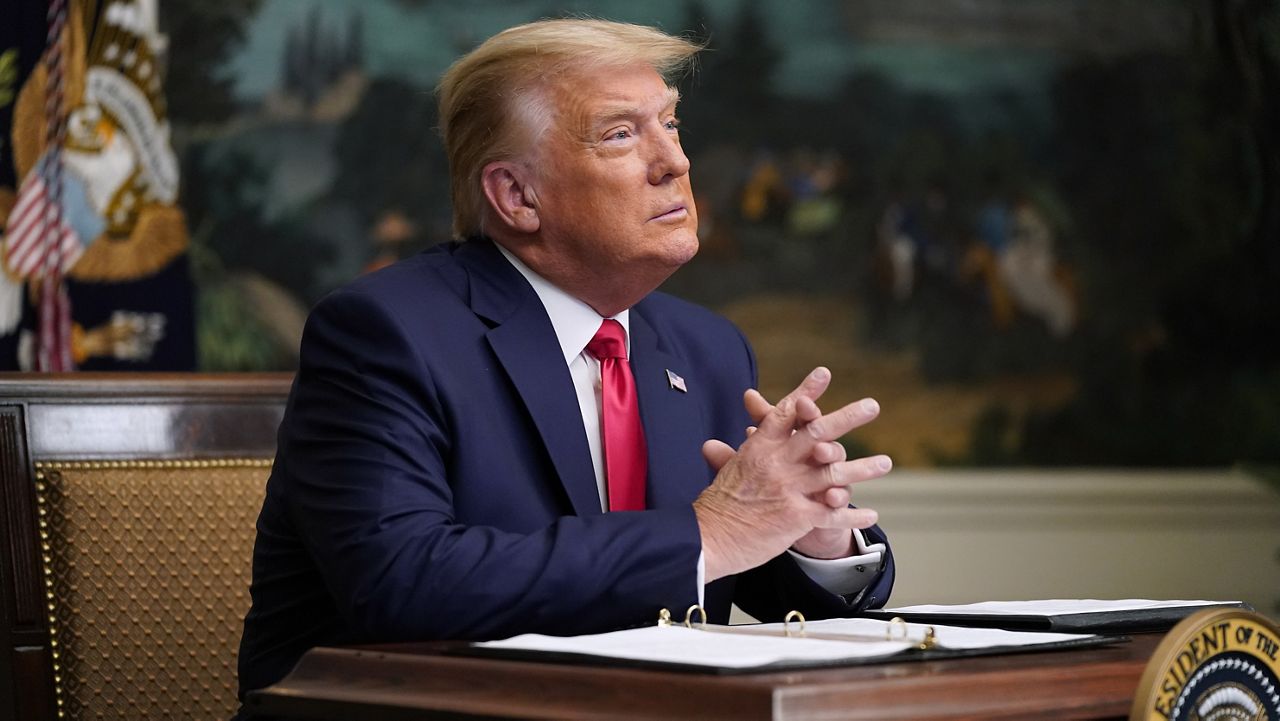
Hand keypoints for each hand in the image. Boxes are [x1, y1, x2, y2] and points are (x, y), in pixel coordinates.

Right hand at [693, 368, 890, 580]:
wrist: (709, 540)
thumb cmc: (716, 507)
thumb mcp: (723, 473)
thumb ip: (726, 456)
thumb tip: (710, 445)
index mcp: (759, 448)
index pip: (786, 413)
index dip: (806, 393)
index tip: (823, 374)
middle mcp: (777, 463)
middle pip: (818, 433)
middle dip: (848, 417)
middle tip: (872, 405)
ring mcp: (788, 488)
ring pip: (834, 472)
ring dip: (863, 467)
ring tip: (884, 462)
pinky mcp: (796, 516)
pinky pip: (832, 513)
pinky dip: (853, 515)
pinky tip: (872, 515)